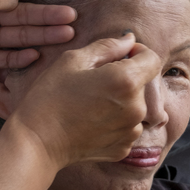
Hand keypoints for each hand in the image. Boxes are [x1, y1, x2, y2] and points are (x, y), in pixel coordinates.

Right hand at [7, 34, 159, 168]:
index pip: (151, 58)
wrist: (37, 142)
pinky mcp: (124, 148)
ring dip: (120, 102)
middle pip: (142, 84)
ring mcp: (131, 131)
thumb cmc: (50, 97)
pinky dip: (114, 123)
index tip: (117, 57)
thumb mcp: (72, 60)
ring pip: (134, 106)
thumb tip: (129, 40)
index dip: (136, 52)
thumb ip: (107, 46)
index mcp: (126, 80)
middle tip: (93, 84)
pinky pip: (126, 128)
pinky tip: (91, 122)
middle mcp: (136, 108)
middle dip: (124, 79)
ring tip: (90, 105)